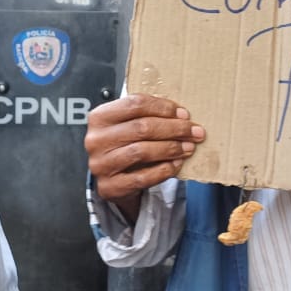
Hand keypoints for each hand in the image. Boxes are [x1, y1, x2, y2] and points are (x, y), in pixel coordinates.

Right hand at [85, 93, 204, 221]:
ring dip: (171, 148)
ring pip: (142, 151)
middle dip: (174, 128)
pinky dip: (164, 170)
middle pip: (141, 127)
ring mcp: (100, 164)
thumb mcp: (128, 125)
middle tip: (194, 131)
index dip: (163, 107)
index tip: (184, 113)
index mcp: (100, 117)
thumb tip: (181, 115)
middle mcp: (96, 140)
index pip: (134, 104)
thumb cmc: (124, 146)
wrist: (111, 179)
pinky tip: (177, 164)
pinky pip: (142, 177)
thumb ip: (147, 115)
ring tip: (188, 147)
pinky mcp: (110, 186)